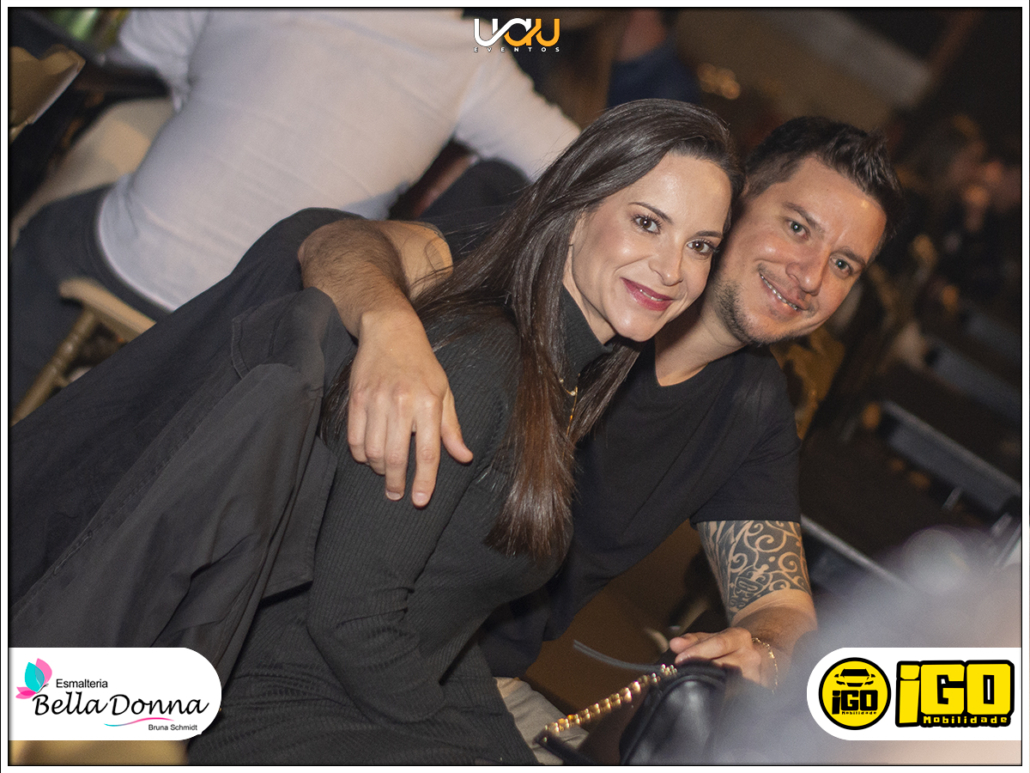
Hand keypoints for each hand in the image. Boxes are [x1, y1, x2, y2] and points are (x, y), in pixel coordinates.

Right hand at [348, 307, 471, 505]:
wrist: (390, 331)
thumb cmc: (422, 365)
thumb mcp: (444, 392)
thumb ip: (452, 428)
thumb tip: (464, 457)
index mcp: (429, 403)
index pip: (428, 451)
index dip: (424, 480)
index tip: (419, 500)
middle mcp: (402, 402)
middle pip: (396, 456)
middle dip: (396, 482)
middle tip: (397, 495)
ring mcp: (376, 400)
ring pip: (372, 451)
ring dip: (378, 469)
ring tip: (385, 473)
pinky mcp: (356, 398)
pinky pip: (354, 438)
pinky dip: (360, 454)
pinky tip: (368, 457)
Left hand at [669, 627, 775, 687]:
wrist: (759, 657)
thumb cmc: (729, 648)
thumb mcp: (712, 638)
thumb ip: (692, 640)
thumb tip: (674, 644)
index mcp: (739, 637)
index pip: (719, 643)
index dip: (698, 651)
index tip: (680, 659)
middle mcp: (751, 656)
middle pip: (724, 664)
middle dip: (701, 670)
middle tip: (682, 675)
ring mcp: (757, 675)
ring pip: (731, 683)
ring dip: (710, 685)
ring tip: (693, 686)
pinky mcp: (757, 692)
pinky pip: (736, 696)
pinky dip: (721, 696)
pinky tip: (709, 696)